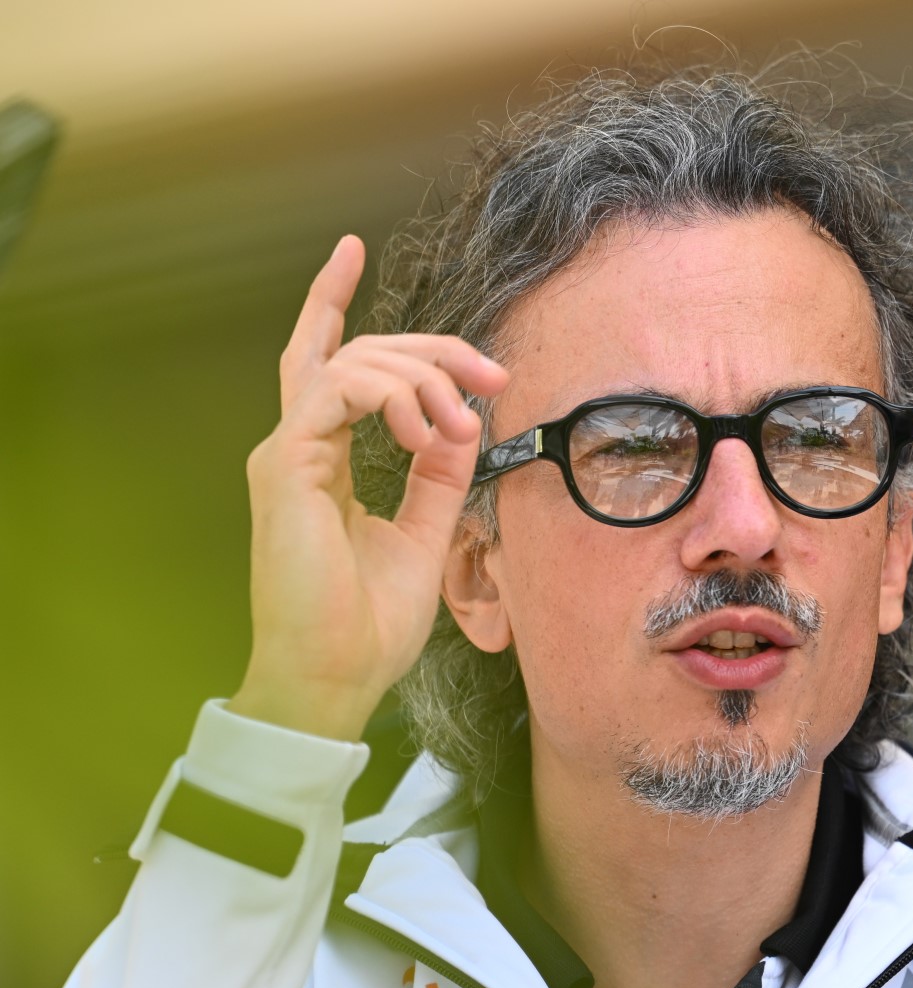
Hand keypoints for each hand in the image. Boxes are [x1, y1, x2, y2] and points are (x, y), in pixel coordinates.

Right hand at [229, 236, 508, 740]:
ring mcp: (286, 453)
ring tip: (460, 423)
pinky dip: (392, 396)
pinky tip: (427, 429)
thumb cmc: (369, 622)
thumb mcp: (426, 532)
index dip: (333, 302)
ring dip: (422, 377)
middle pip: (356, 352)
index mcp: (323, 458)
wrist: (333, 678)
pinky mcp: (284, 466)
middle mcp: (299, 445)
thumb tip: (464, 420)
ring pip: (352, 362)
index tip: (351, 248)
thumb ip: (440, 474)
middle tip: (491, 370)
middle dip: (429, 347)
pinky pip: (336, 391)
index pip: (328, 363)